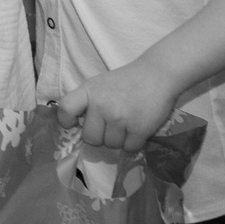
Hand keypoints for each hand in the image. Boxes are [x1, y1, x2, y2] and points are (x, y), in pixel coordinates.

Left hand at [58, 60, 178, 154]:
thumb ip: (87, 101)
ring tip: (127, 125)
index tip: (74, 124)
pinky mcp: (138, 129)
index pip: (65, 109)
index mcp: (89, 91)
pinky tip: (138, 129)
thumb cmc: (127, 81)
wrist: (158, 75)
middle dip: (100, 137)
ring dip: (118, 140)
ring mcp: (119, 118)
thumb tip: (77, 125)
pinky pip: (129, 148)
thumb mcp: (100, 84)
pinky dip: (133, 143)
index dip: (66, 121)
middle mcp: (101, 105)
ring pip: (111, 145)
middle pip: (90, 138)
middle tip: (110, 127)